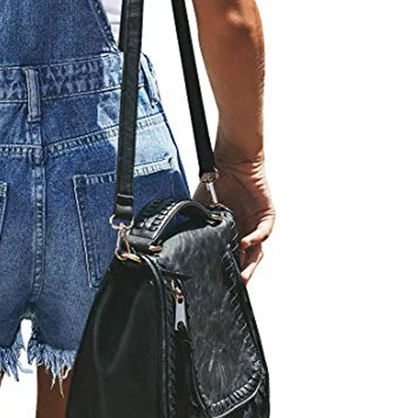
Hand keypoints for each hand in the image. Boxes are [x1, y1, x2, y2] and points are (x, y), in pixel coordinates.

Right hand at [193, 156, 274, 284]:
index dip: (228, 268)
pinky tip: (245, 243)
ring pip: (258, 250)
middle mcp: (245, 229)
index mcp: (231, 230)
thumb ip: (197, 221)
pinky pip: (264, 231)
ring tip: (242, 274)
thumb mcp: (202, 206)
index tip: (220, 283)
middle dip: (242, 273)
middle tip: (235, 286)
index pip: (231, 254)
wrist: (229, 161)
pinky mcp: (266, 214)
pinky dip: (256, 239)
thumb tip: (180, 238)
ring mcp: (257, 223)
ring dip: (251, 263)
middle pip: (247, 258)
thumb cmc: (217, 181)